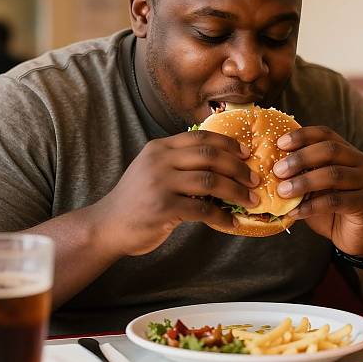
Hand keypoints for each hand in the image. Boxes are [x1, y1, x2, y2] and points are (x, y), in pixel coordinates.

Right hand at [95, 130, 259, 255]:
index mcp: (160, 147)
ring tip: (251, 200)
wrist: (108, 224)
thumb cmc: (136, 199)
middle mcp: (159, 160)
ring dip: (236, 192)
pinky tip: (232, 223)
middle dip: (238, 167)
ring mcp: (160, 183)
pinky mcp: (163, 208)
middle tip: (254, 178)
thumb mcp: (153, 170)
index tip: (246, 153)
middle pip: (209, 156)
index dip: (228, 143)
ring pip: (210, 181)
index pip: (201, 137)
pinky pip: (202, 210)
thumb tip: (221, 166)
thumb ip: (179, 163)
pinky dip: (222, 217)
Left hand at [273, 126, 362, 256]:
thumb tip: (269, 167)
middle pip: (330, 150)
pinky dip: (311, 206)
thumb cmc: (328, 207)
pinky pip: (336, 201)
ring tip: (282, 191)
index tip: (280, 144)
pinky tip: (295, 212)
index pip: (324, 133)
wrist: (356, 236)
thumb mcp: (312, 186)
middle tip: (278, 170)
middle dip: (300, 158)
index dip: (302, 136)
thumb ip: (299, 174)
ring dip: (304, 182)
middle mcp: (360, 161)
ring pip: (333, 175)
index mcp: (346, 151)